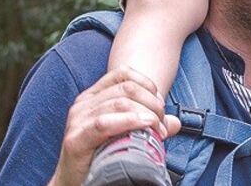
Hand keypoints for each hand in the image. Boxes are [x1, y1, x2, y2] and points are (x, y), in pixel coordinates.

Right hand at [49, 67, 179, 185]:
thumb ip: (149, 124)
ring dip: (146, 114)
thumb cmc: (100, 156)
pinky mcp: (76, 139)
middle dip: (152, 103)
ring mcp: (78, 120)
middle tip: (162, 124)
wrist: (75, 183)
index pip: (124, 74)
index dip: (148, 85)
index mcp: (94, 96)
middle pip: (127, 89)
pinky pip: (104, 123)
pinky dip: (129, 121)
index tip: (160, 104)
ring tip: (158, 130)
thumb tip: (175, 122)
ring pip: (120, 103)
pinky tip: (144, 126)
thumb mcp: (126, 133)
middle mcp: (83, 103)